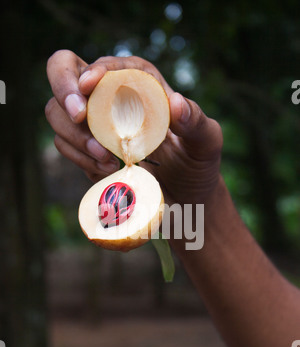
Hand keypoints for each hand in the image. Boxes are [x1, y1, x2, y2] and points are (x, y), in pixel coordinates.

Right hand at [45, 50, 222, 205]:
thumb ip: (195, 121)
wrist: (184, 197)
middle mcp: (112, 97)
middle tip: (79, 117)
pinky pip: (64, 144)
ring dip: (73, 134)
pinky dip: (78, 157)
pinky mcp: (85, 150)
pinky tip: (104, 170)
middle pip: (66, 74)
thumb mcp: (207, 141)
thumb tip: (175, 103)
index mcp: (141, 84)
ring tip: (105, 159)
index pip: (110, 66)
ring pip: (57, 112)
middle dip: (64, 91)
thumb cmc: (197, 164)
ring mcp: (94, 124)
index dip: (94, 70)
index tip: (89, 87)